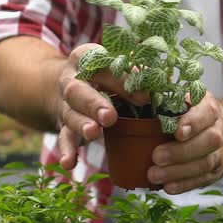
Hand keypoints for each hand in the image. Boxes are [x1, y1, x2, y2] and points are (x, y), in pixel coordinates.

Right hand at [56, 44, 145, 169]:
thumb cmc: (105, 75)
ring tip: (93, 133)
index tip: (144, 96)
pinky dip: (67, 150)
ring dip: (81, 124)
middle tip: (109, 117)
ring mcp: (66, 104)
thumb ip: (134, 76)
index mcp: (86, 59)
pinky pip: (63, 137)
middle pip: (77, 90)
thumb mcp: (116, 68)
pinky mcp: (63, 125)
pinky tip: (70, 163)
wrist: (72, 85)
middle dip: (93, 104)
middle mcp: (71, 80)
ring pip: (70, 114)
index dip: (121, 80)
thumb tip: (158, 85)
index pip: (101, 65)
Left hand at [147, 92, 222, 193]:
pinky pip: (202, 180)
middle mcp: (219, 129)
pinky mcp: (215, 171)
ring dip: (178, 171)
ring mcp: (220, 152)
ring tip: (154, 175)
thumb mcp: (183, 100)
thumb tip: (138, 98)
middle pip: (208, 141)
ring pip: (205, 163)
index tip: (177, 132)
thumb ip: (166, 100)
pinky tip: (167, 187)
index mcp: (209, 107)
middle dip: (181, 151)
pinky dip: (184, 185)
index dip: (193, 122)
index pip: (207, 112)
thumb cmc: (191, 113)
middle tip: (156, 156)